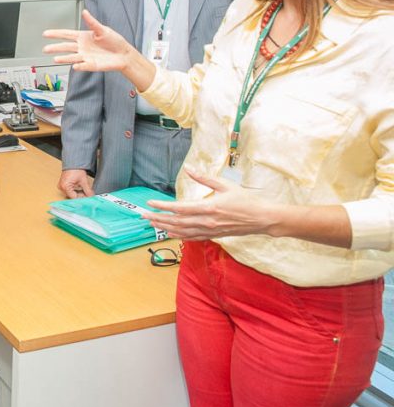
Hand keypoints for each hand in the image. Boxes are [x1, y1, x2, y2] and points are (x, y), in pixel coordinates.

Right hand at [43, 10, 135, 71]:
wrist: (123, 54)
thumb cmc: (114, 42)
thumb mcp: (103, 29)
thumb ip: (92, 22)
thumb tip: (85, 12)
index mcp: (83, 37)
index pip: (66, 34)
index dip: (56, 34)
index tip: (46, 33)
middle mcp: (82, 47)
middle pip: (65, 47)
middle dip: (55, 48)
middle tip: (45, 49)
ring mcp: (85, 56)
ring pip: (71, 57)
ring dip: (63, 58)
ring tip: (55, 59)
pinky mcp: (91, 65)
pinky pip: (83, 65)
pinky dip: (79, 66)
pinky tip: (75, 66)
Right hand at [58, 169, 92, 198]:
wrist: (73, 162)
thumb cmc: (76, 169)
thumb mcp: (84, 181)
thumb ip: (88, 191)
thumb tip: (91, 196)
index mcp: (65, 187)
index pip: (74, 198)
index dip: (82, 198)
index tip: (88, 199)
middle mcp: (62, 188)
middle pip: (72, 196)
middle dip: (81, 196)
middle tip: (88, 195)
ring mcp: (61, 186)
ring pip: (72, 194)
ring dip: (78, 193)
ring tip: (84, 190)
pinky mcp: (63, 185)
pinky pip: (70, 191)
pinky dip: (75, 191)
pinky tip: (80, 188)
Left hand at [143, 168, 280, 239]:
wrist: (262, 218)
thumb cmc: (246, 200)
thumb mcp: (225, 184)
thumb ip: (204, 178)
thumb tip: (188, 168)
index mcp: (209, 207)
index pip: (179, 208)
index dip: (163, 206)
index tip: (150, 203)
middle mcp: (207, 221)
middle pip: (176, 222)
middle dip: (158, 218)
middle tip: (143, 215)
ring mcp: (210, 230)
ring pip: (182, 231)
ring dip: (165, 228)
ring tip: (152, 223)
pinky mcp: (214, 235)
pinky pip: (192, 237)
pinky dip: (179, 236)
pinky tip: (170, 233)